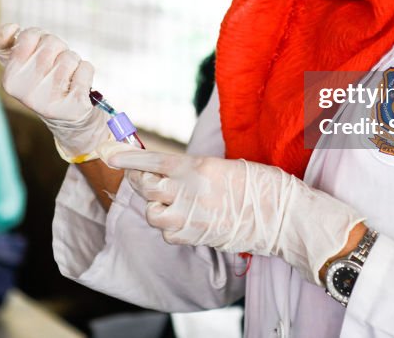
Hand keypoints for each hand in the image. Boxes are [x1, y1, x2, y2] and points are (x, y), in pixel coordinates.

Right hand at [0, 24, 111, 161]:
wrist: (66, 115)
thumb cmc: (41, 78)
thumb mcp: (17, 60)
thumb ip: (1, 40)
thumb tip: (11, 28)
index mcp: (10, 79)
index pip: (28, 35)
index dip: (39, 37)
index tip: (38, 51)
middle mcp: (26, 92)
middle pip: (51, 43)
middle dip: (59, 48)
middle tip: (56, 65)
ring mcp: (50, 101)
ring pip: (69, 57)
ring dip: (73, 60)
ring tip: (67, 76)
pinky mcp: (74, 105)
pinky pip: (85, 68)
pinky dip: (85, 70)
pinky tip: (78, 84)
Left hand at [104, 150, 365, 284]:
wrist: (282, 216)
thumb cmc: (261, 186)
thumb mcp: (226, 166)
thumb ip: (196, 170)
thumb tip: (172, 171)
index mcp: (197, 167)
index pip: (153, 161)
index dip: (129, 158)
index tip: (111, 155)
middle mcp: (190, 191)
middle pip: (147, 188)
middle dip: (143, 184)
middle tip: (148, 181)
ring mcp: (191, 217)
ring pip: (153, 213)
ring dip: (156, 208)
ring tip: (172, 203)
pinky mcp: (196, 237)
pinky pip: (168, 234)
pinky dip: (170, 228)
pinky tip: (185, 221)